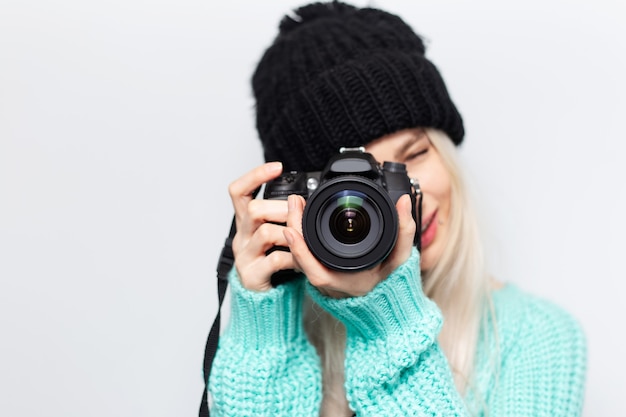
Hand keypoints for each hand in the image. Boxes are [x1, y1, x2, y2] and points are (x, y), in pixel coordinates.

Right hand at [228, 162, 297, 291]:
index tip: (277, 167)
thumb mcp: (276, 236)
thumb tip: (301, 198)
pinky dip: (293, 257)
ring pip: (265, 233)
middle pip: (253, 210)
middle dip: (280, 209)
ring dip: (290, 234)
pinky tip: (301, 261)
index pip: (238, 191)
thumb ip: (282, 218)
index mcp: (246, 223)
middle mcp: (241, 237)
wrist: (264, 299)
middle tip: (298, 217)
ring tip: (302, 241)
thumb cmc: (272, 264)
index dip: (255, 176)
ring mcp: (245, 256)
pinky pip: (275, 260)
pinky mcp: (252, 275)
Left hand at [283, 193, 416, 297]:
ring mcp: (322, 276)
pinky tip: (299, 217)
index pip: (315, 271)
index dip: (300, 253)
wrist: (384, 299)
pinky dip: (299, 236)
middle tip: (294, 201)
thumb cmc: (391, 280)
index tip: (291, 230)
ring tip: (295, 204)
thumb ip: (404, 230)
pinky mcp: (319, 268)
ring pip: (298, 256)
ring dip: (294, 229)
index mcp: (345, 281)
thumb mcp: (401, 257)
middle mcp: (329, 281)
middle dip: (293, 227)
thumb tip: (404, 200)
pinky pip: (303, 255)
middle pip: (300, 259)